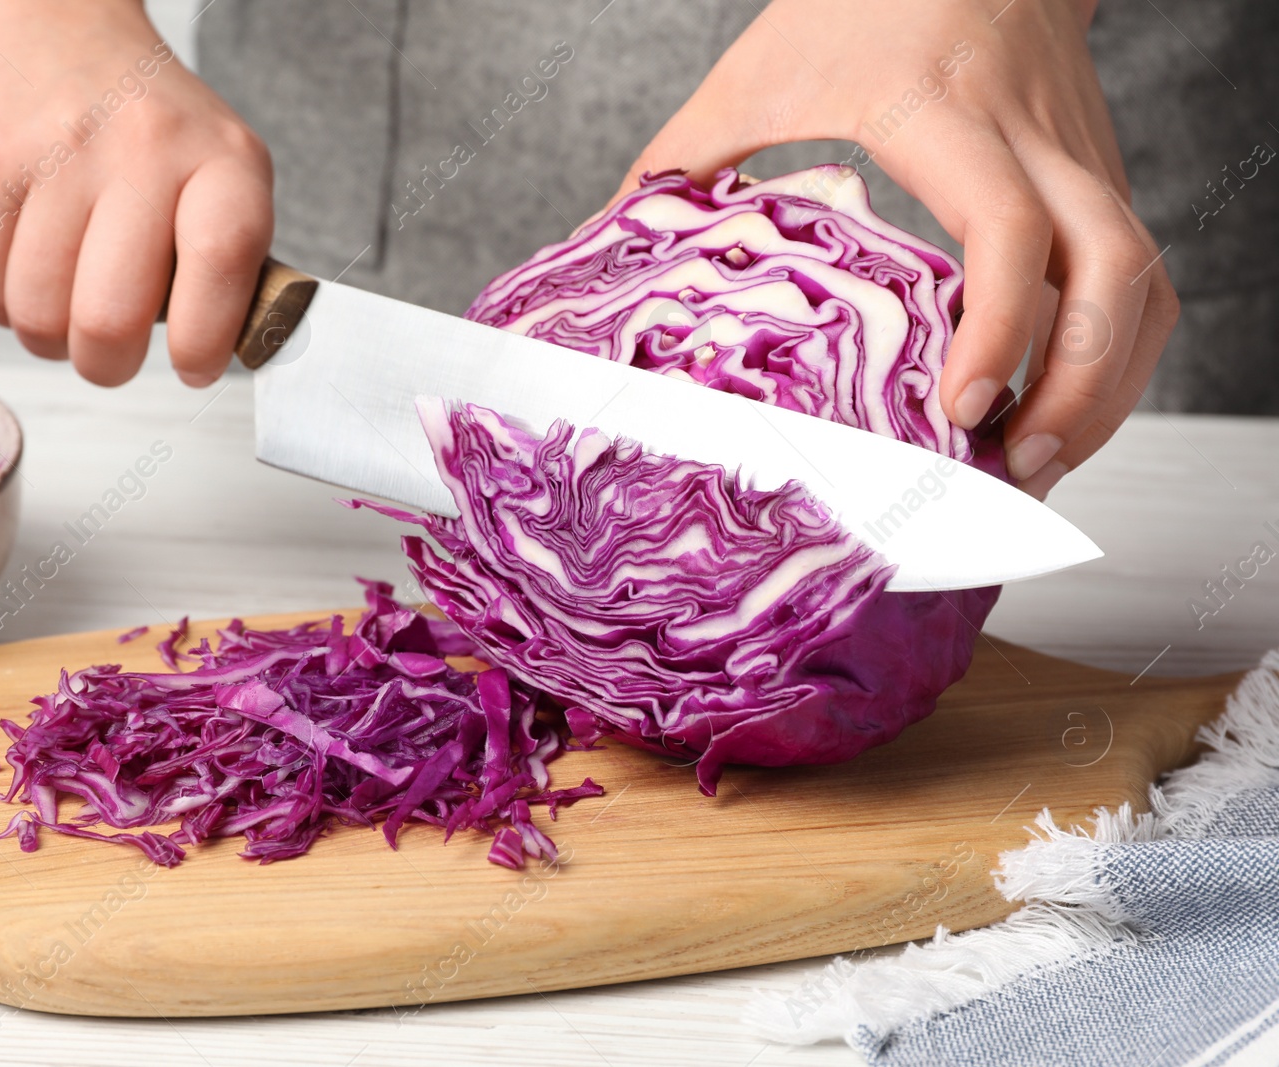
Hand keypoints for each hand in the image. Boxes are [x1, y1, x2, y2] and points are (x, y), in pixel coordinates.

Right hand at [0, 0, 272, 386]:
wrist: (51, 21)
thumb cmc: (147, 122)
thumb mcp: (220, 167)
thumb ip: (225, 257)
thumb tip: (216, 351)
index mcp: (222, 159)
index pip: (221, 261)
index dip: (204, 339)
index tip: (193, 366)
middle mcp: (144, 149)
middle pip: (110, 318)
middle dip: (109, 364)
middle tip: (113, 353)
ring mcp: (58, 155)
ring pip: (40, 315)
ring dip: (51, 339)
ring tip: (66, 309)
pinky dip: (6, 305)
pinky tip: (27, 274)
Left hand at [616, 0, 1177, 496]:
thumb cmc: (865, 0)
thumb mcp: (759, 69)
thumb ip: (686, 154)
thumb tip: (617, 235)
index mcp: (949, 117)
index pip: (1006, 228)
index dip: (996, 328)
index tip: (962, 410)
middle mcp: (1037, 141)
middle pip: (1112, 273)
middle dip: (1080, 388)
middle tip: (1017, 466)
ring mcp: (1083, 158)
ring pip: (1143, 283)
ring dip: (1110, 385)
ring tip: (1042, 460)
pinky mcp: (1100, 175)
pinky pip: (1135, 276)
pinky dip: (1112, 351)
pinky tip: (1061, 403)